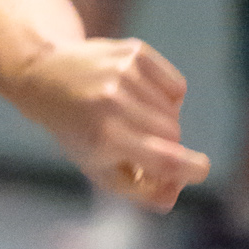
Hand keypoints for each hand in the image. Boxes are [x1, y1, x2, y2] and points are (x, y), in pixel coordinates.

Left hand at [15, 35, 208, 212]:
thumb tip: (173, 196)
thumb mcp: (100, 168)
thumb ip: (139, 190)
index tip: (201, 169)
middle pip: (173, 134)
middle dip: (165, 144)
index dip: (191, 168)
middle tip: (138, 141)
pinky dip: (167, 97)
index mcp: (105, 138)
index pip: (165, 158)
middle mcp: (114, 102)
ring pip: (175, 111)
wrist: (48, 77)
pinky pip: (176, 86)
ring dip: (162, 119)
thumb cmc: (79, 132)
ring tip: (131, 116)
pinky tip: (139, 95)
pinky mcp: (135, 52)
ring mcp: (125, 73)